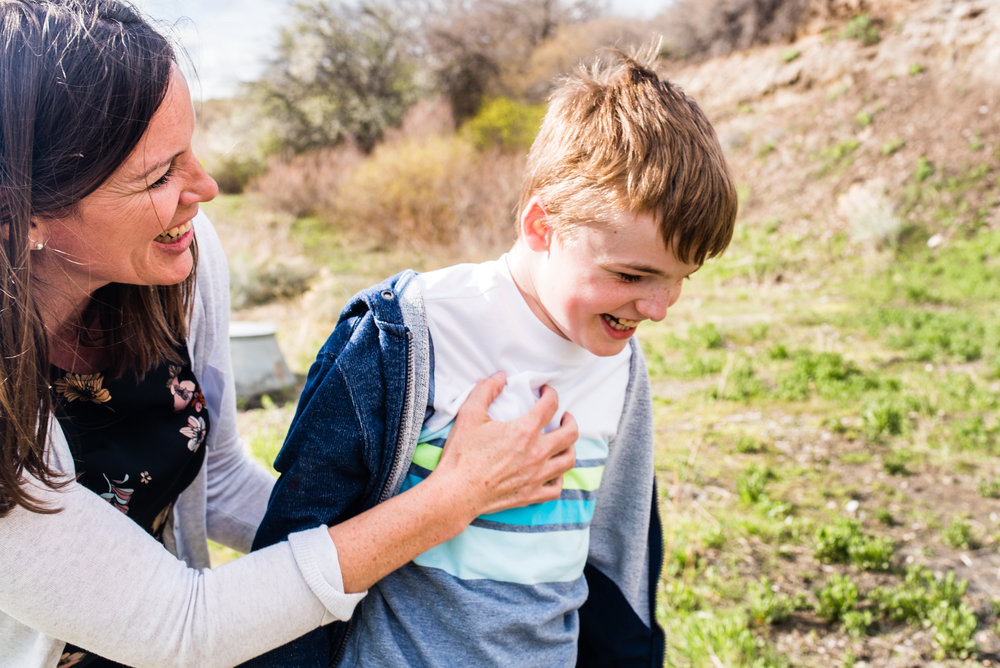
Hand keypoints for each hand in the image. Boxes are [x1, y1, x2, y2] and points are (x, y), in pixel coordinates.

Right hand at [431, 372, 577, 518]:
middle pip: (570, 434)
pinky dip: (559, 477)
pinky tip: (552, 471)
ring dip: (569, 447)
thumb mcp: (469, 414)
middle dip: (570, 420)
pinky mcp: (531, 495)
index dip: (550, 394)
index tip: (545, 392)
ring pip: (569, 460)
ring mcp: (537, 476)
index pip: (550, 406)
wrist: (456, 493)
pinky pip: (557, 488)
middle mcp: (537, 453)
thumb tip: (500, 377)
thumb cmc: (462, 454)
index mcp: (524, 431)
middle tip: (563, 417)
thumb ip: (486, 390)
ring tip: (562, 442)